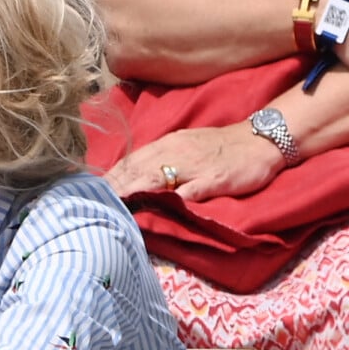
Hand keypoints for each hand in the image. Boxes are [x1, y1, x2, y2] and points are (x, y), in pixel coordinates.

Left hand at [104, 125, 285, 200]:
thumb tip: (131, 174)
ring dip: (133, 192)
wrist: (259, 139)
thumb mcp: (183, 145)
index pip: (131, 161)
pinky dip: (170, 200)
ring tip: (114, 206)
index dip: (110, 177)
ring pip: (156, 178)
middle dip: (114, 187)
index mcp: (166, 145)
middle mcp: (175, 153)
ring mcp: (194, 167)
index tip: (91, 191)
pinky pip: (189, 191)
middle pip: (137, 170)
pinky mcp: (213, 179)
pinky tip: (155, 209)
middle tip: (93, 202)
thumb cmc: (218, 146)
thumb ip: (159, 159)